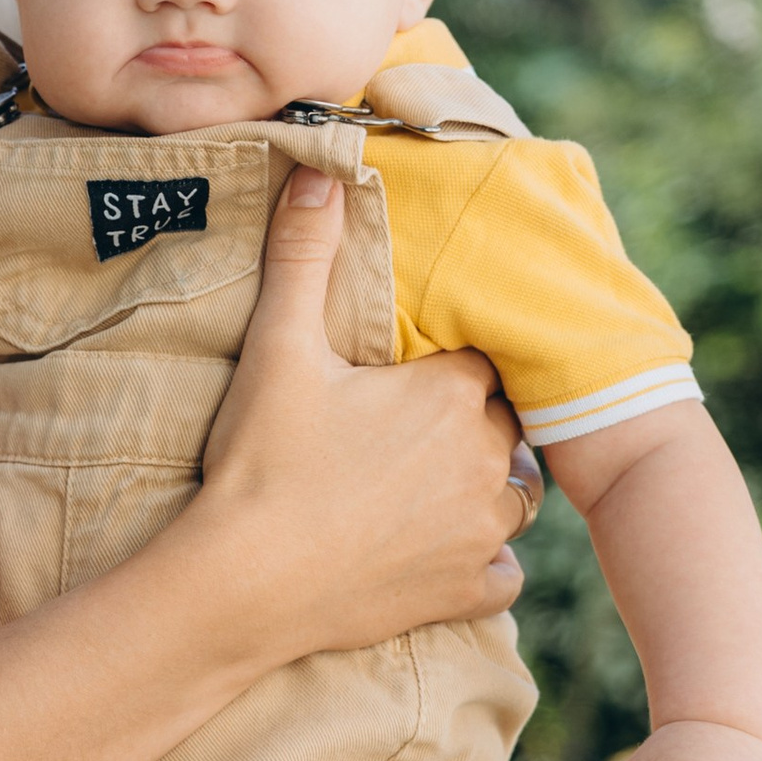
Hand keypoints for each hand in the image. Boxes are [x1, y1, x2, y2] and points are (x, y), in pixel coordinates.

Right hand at [190, 171, 528, 660]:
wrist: (243, 583)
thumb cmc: (261, 462)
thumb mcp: (278, 348)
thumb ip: (303, 254)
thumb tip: (321, 168)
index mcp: (450, 394)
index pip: (481, 359)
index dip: (446, 364)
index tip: (406, 375)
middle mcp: (484, 460)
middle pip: (504, 422)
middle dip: (469, 419)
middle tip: (409, 425)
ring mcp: (480, 531)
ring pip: (519, 493)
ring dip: (489, 483)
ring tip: (436, 479)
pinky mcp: (463, 591)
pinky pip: (505, 572)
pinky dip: (486, 562)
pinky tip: (447, 550)